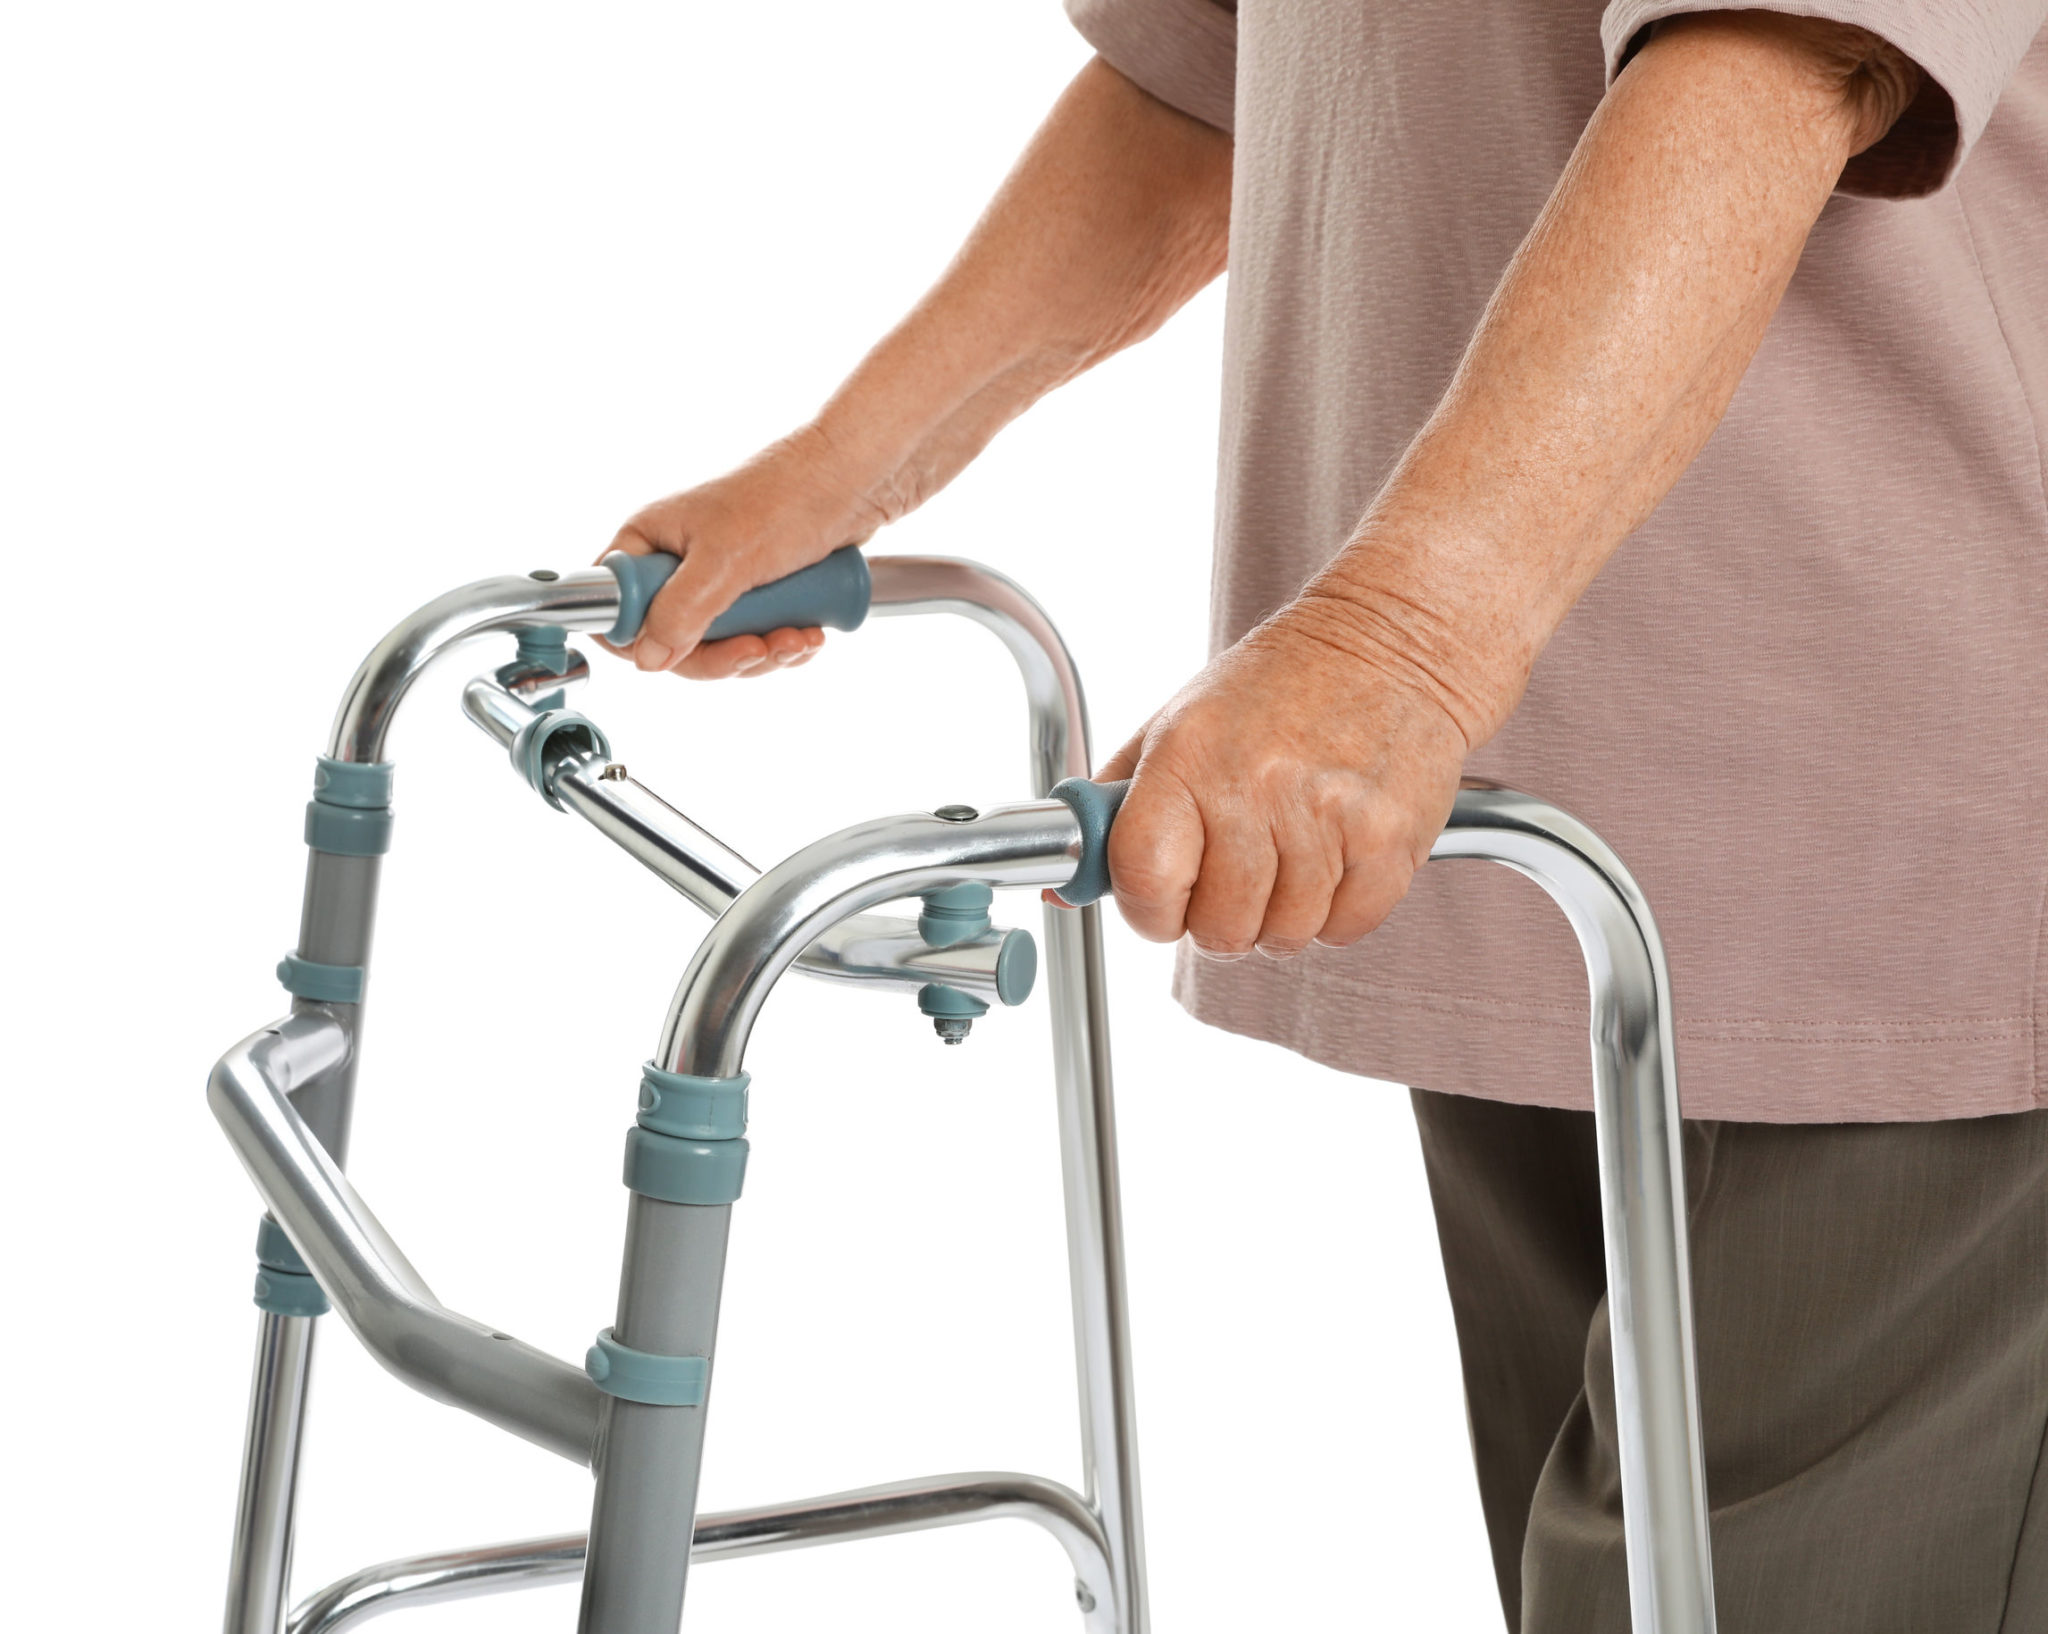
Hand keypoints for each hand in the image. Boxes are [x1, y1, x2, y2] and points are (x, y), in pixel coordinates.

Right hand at [603, 425, 885, 679]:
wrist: (854, 482)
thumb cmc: (786, 498)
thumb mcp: (725, 561)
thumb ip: (681, 611)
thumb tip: (648, 659)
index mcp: (649, 542)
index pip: (615, 607)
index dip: (641, 639)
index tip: (683, 651)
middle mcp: (677, 563)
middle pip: (672, 641)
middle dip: (722, 655)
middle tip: (758, 647)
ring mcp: (717, 580)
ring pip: (719, 646)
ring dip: (762, 653)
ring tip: (798, 636)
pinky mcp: (756, 593)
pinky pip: (755, 639)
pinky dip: (782, 646)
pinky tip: (809, 634)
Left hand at [1096, 595, 1475, 957]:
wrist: (1393, 640)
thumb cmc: (1279, 686)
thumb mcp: (1175, 725)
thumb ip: (1114, 809)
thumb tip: (1065, 884)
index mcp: (1190, 756)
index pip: (1144, 878)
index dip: (1148, 910)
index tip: (1161, 902)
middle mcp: (1258, 786)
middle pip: (1219, 927)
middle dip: (1218, 918)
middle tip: (1231, 876)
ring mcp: (1329, 815)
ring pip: (1283, 936)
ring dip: (1280, 916)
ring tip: (1288, 856)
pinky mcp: (1390, 840)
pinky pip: (1345, 930)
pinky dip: (1335, 913)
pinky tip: (1332, 860)